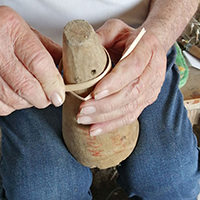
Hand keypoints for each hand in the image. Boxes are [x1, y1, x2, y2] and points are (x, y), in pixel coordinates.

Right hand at [0, 6, 64, 115]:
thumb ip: (50, 51)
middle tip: (50, 97)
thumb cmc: (6, 32)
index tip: (59, 96)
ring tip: (33, 93)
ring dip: (29, 102)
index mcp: (13, 30)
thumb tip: (68, 71)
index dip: (52, 84)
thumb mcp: (29, 33)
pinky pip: (2, 106)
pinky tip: (16, 94)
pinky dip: (13, 105)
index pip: (39, 63)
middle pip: (26, 86)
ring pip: (14, 99)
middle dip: (43, 98)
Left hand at [77, 19, 166, 135]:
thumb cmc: (131, 38)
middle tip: (83, 110)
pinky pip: (131, 116)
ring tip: (84, 120)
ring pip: (130, 108)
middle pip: (131, 93)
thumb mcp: (116, 29)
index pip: (133, 68)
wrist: (151, 46)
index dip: (115, 82)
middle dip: (105, 105)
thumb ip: (100, 37)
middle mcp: (153, 71)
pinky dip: (113, 124)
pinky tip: (97, 129)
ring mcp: (152, 88)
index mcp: (148, 49)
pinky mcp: (147, 100)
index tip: (94, 93)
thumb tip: (80, 51)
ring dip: (106, 117)